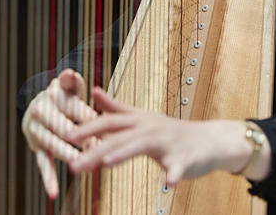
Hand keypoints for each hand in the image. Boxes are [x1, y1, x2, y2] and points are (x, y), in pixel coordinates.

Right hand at [22, 69, 97, 197]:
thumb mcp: (69, 87)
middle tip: (99, 147)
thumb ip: (71, 81)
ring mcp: (36, 132)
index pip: (72, 107)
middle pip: (63, 127)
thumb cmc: (64, 95)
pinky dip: (48, 179)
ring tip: (83, 166)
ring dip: (68, 155)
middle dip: (81, 138)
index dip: (89, 117)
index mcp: (52, 96)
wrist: (42, 105)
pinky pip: (42, 164)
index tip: (105, 126)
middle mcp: (41, 113)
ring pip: (53, 145)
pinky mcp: (36, 148)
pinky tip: (53, 193)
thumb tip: (70, 73)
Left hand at [66, 87, 251, 186]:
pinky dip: (174, 174)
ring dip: (124, 153)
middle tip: (74, 164)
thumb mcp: (142, 117)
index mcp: (138, 120)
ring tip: (107, 162)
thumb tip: (94, 91)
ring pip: (143, 146)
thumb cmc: (171, 131)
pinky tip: (168, 184)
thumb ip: (117, 107)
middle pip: (119, 137)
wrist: (208, 141)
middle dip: (95, 149)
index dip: (88, 128)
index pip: (108, 122)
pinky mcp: (184, 159)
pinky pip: (178, 167)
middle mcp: (150, 128)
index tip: (66, 137)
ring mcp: (167, 142)